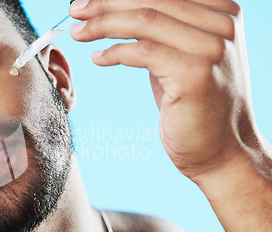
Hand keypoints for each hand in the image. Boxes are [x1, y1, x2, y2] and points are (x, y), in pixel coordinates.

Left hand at [70, 0, 259, 178]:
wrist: (221, 149)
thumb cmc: (195, 103)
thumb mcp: (180, 56)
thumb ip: (160, 31)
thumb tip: (114, 10)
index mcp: (223, 13)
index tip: (90, 1)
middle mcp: (223, 25)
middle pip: (151, 0)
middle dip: (105, 3)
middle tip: (75, 10)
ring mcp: (212, 48)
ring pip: (144, 21)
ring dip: (103, 24)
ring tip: (79, 32)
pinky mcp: (195, 73)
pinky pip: (142, 51)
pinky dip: (114, 51)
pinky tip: (98, 58)